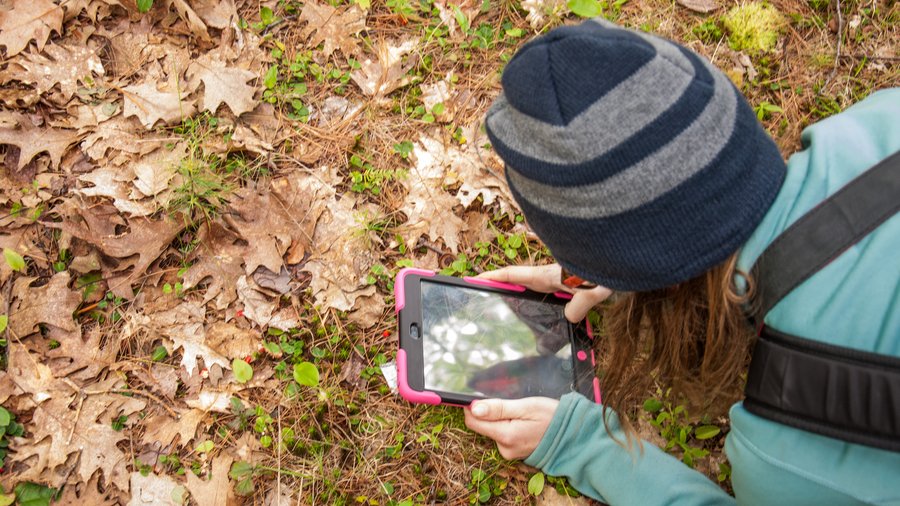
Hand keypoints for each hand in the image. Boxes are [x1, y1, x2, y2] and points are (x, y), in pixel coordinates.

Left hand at [464, 397, 558, 459]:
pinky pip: (503, 435)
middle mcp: (504, 448)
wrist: (573, 435)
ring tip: (522, 414)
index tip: (481, 396)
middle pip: (483, 426)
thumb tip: (474, 408)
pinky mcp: (515, 452)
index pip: (473, 422)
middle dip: (492, 412)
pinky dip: (509, 426)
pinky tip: (524, 422)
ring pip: (494, 430)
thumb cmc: (552, 417)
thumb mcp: (526, 406)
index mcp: (505, 436)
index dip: (472, 407)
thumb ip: (499, 408)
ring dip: (502, 419)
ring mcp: (510, 452)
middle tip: (513, 405)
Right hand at [478, 265, 612, 321]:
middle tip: (485, 299)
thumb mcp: (593, 287)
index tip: (475, 279)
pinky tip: (549, 321)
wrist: (625, 254)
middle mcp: (551, 277)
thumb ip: (580, 302)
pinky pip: (553, 297)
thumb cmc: (608, 266)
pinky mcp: (572, 284)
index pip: (513, 275)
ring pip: (535, 291)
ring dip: (523, 298)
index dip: (493, 277)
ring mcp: (561, 280)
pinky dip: (544, 306)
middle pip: (519, 283)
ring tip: (510, 314)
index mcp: (548, 275)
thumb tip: (569, 317)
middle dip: (502, 289)